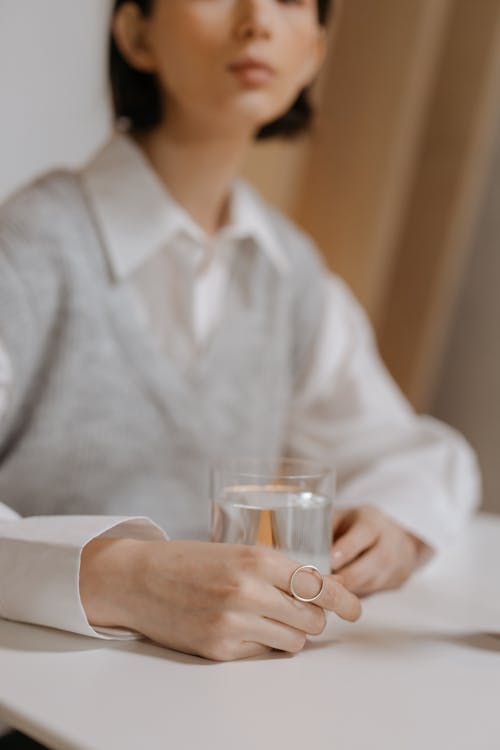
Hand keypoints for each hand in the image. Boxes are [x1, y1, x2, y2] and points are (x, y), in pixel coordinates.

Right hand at [80, 539, 360, 660]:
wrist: (139, 578)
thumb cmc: (190, 561)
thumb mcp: (236, 551)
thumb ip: (275, 569)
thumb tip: (316, 592)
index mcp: (256, 558)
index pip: (318, 585)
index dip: (344, 600)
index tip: (355, 610)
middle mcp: (249, 591)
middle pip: (312, 618)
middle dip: (313, 617)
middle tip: (299, 611)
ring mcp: (233, 623)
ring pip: (293, 641)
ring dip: (289, 633)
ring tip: (267, 619)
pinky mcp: (219, 649)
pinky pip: (262, 654)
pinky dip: (261, 644)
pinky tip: (241, 628)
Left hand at [330, 506, 430, 595]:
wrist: (394, 537)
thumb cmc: (357, 526)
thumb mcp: (343, 518)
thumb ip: (325, 528)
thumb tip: (297, 545)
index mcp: (373, 521)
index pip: (364, 533)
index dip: (347, 549)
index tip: (330, 561)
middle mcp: (391, 541)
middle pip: (376, 561)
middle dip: (349, 575)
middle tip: (325, 585)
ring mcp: (398, 563)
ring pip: (375, 581)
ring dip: (351, 589)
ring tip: (328, 593)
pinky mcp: (397, 582)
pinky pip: (375, 592)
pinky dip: (356, 595)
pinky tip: (340, 598)